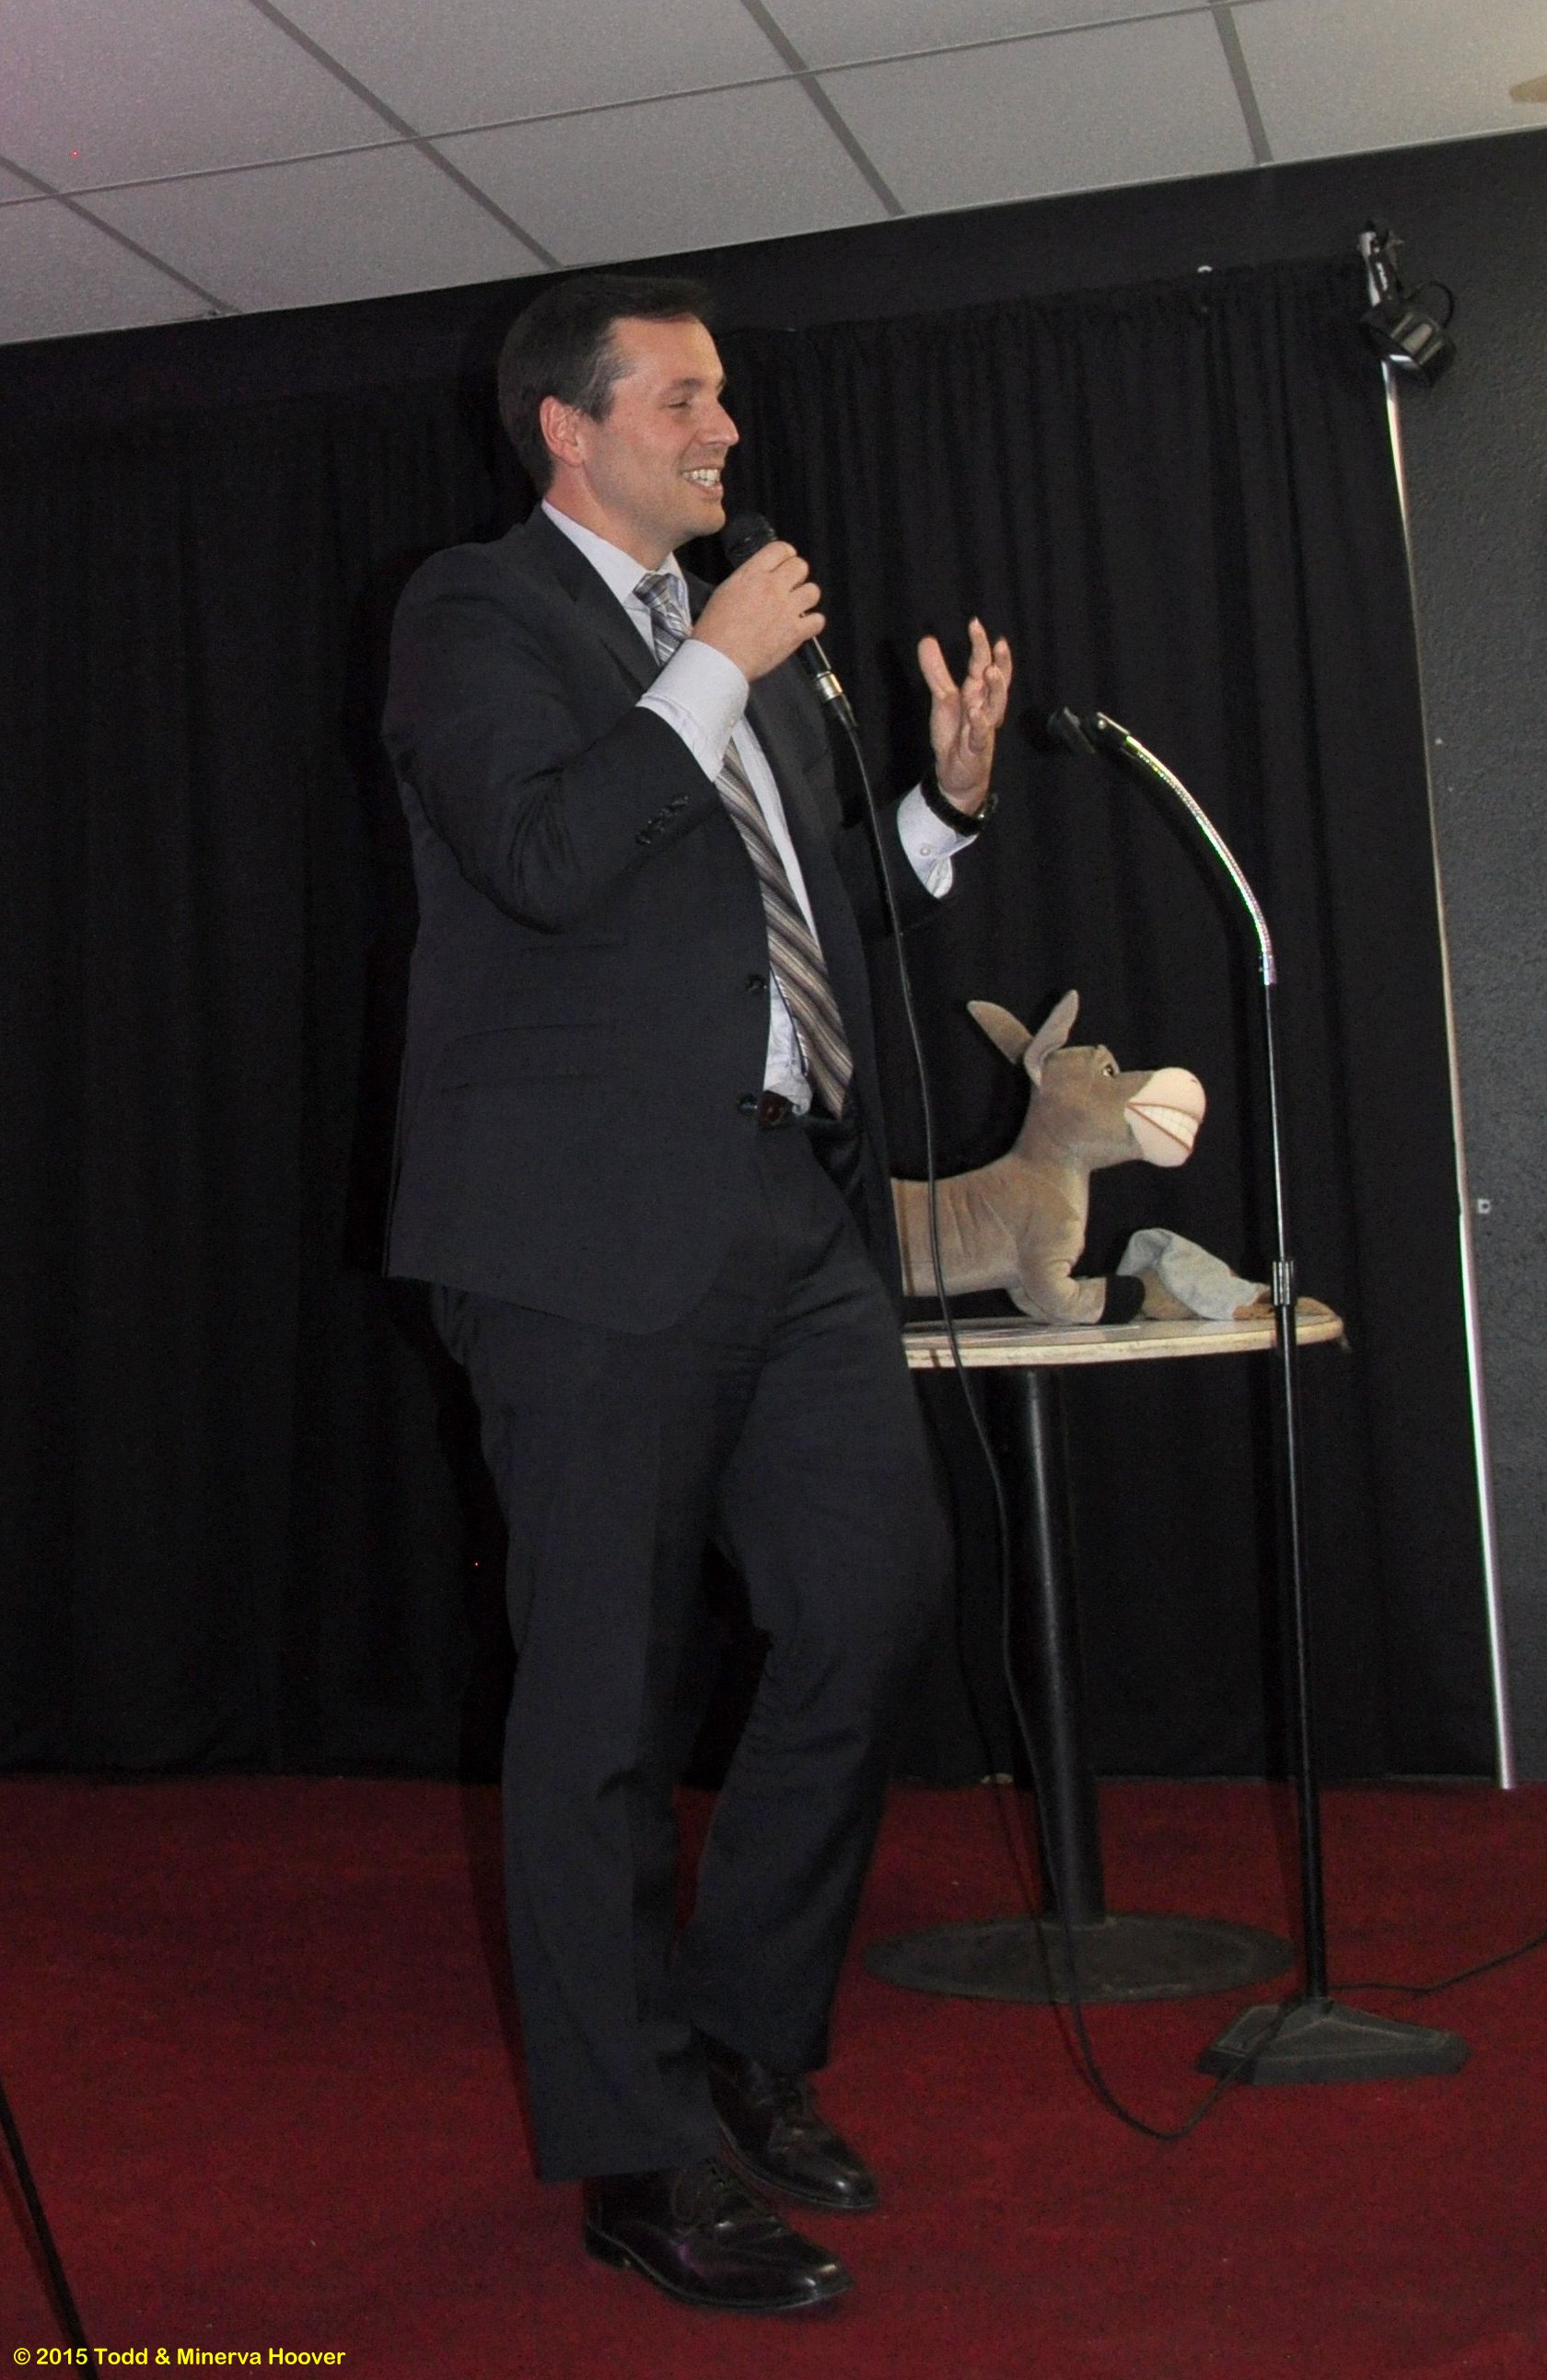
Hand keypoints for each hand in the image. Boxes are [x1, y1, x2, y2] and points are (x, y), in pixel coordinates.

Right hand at [693, 541, 824, 682]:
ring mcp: (786, 610)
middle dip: (797, 575)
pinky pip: (818, 621)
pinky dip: (813, 623)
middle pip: (800, 566)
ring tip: (796, 607)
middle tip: (790, 586)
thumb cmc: (714, 630)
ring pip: (813, 591)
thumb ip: (746, 581)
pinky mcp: (795, 632)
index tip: (786, 561)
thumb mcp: (724, 592)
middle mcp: (772, 587)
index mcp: (752, 575)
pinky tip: (803, 627)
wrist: (720, 659)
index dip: (786, 554)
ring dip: (806, 598)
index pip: (779, 549)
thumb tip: (759, 580)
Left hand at [917, 619, 1012, 814]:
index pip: (982, 664)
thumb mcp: (942, 699)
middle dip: (999, 662)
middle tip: (997, 643)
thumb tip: (927, 639)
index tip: (975, 624)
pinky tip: (976, 712)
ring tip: (990, 671)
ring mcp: (984, 727)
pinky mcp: (977, 748)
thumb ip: (936, 671)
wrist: (956, 775)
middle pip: (995, 681)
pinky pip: (980, 734)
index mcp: (977, 693)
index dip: (981, 645)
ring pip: (995, 706)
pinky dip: (980, 723)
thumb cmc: (955, 735)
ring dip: (995, 688)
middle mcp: (985, 707)